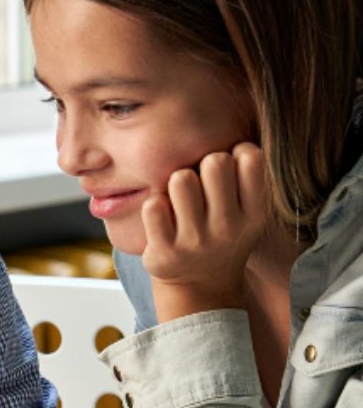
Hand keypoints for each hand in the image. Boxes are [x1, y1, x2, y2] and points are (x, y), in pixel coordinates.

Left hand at [141, 142, 267, 321]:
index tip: (228, 169)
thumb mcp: (247, 211)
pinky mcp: (165, 252)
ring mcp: (196, 241)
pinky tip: (162, 217)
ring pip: (181, 178)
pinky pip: (153, 205)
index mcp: (254, 213)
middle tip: (199, 183)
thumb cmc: (220, 234)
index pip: (250, 157)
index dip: (235, 153)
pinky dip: (154, 204)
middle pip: (214, 161)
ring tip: (179, 199)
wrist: (200, 286)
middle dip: (202, 163)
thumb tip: (228, 120)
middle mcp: (229, 227)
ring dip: (176, 181)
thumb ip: (244, 175)